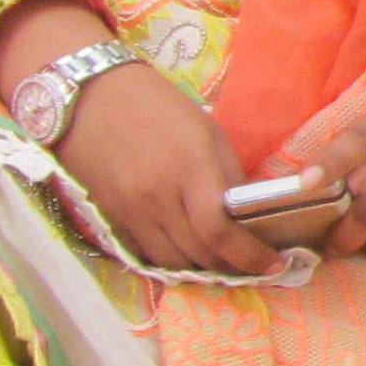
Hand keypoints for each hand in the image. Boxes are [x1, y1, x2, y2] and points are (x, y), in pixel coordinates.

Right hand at [51, 59, 285, 277]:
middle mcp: (158, 197)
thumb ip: (229, 176)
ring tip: (220, 261)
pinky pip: (146, 252)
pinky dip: (171, 258)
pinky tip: (186, 250)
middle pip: (198, 254)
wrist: (91, 98)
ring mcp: (131, 211)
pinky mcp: (111, 217)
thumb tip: (247, 216)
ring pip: (171, 261)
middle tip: (251, 265)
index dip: (249, 256)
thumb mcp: (208, 132)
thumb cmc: (159, 107)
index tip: (274, 265)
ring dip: (200, 268)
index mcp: (190, 169)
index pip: (220, 232)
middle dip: (230, 267)